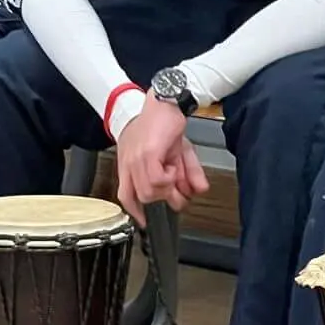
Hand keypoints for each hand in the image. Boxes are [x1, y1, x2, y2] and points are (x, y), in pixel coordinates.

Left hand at [114, 95, 209, 222]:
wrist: (165, 102)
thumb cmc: (164, 126)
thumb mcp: (178, 154)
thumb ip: (187, 175)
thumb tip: (198, 191)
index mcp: (130, 164)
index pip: (126, 195)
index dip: (135, 212)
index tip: (145, 222)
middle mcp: (130, 163)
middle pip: (141, 198)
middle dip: (163, 197)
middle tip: (176, 186)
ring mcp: (136, 159)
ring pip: (149, 192)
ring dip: (167, 187)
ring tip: (174, 169)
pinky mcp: (147, 154)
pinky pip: (157, 180)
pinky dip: (169, 178)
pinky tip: (173, 166)